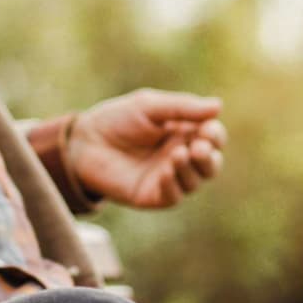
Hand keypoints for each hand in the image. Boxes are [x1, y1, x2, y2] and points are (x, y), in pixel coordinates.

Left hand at [67, 88, 225, 208]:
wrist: (84, 142)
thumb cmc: (117, 119)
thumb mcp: (149, 106)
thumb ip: (181, 107)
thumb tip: (218, 106)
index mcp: (184, 133)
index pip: (212, 137)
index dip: (215, 135)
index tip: (207, 130)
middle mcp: (181, 156)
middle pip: (210, 163)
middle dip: (209, 156)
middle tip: (198, 147)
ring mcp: (169, 178)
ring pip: (195, 181)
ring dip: (191, 169)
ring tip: (178, 154)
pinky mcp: (153, 196)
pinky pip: (173, 195)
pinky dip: (173, 184)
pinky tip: (165, 171)